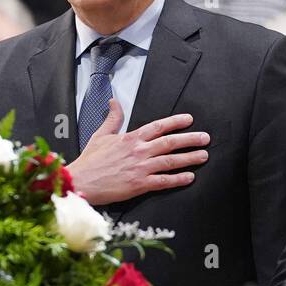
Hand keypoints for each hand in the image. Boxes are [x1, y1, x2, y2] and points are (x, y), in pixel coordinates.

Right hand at [65, 100, 209, 205]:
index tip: (189, 120)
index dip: (176, 122)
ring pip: (171, 161)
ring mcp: (141, 168)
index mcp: (131, 138)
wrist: (81, 181)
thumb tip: (114, 101)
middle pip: (170, 142)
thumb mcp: (100, 135)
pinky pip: (164, 181)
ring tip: (203, 156)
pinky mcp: (140, 184)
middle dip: (190, 139)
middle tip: (205, 138)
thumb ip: (112, 118)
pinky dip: (178, 179)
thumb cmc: (90, 161)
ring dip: (190, 158)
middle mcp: (139, 151)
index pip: (159, 126)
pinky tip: (190, 177)